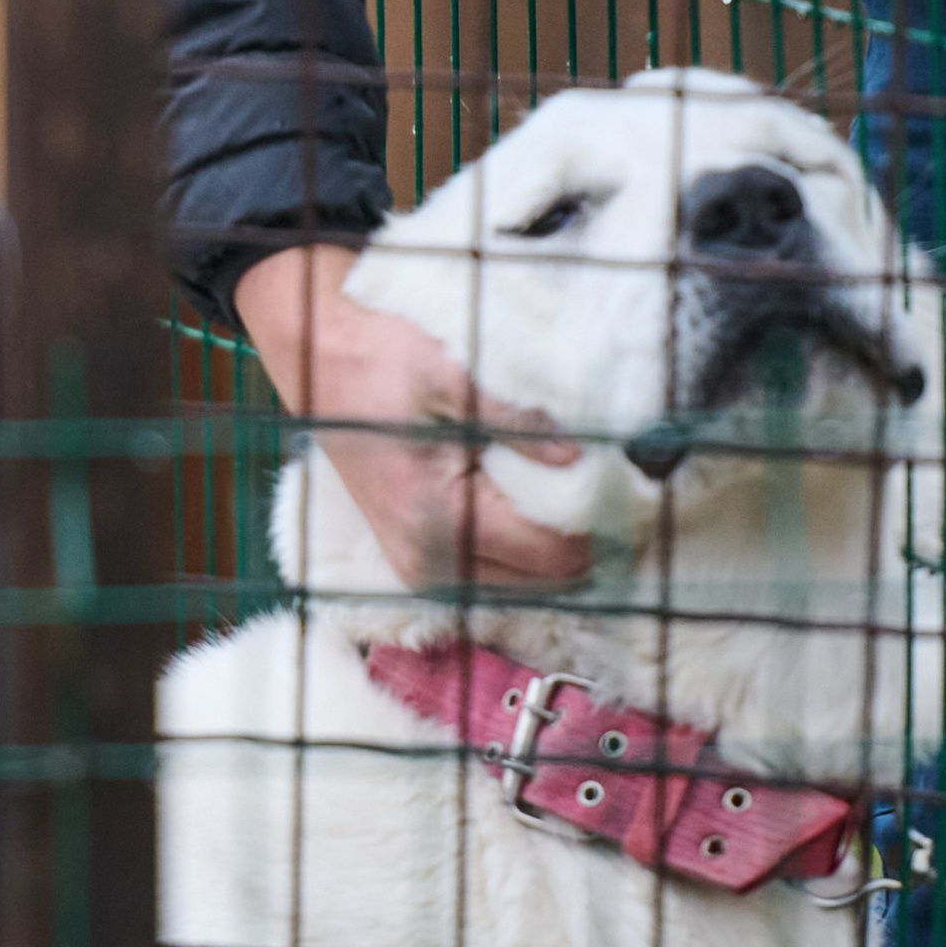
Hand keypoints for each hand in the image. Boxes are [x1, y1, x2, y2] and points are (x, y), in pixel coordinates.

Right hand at [233, 243, 591, 593]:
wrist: (320, 361)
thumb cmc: (381, 362)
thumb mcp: (456, 379)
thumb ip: (519, 424)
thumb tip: (579, 457)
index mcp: (442, 519)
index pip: (551, 555)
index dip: (597, 527)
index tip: (626, 489)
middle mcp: (429, 561)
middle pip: (542, 582)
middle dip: (581, 542)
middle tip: (609, 491)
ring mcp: (417, 566)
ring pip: (518, 585)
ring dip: (551, 549)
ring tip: (574, 496)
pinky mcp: (413, 558)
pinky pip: (488, 575)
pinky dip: (519, 549)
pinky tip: (532, 505)